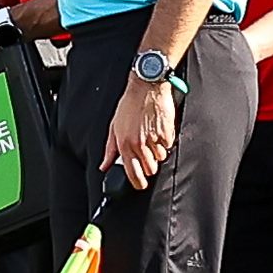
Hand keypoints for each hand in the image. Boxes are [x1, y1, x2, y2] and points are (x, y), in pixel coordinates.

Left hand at [103, 72, 178, 189]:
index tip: (140, 184)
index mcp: (124, 144)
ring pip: (160, 159)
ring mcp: (154, 140)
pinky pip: (168, 146)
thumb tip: (104, 166)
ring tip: (150, 136)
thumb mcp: (114, 127)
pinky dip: (165, 141)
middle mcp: (139, 144)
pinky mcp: (167, 134)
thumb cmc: (129, 105)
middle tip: (146, 152)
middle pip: (150, 169)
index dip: (138, 182)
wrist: (146, 88)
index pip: (133, 174)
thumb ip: (110, 149)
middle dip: (149, 165)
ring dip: (157, 151)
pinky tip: (158, 129)